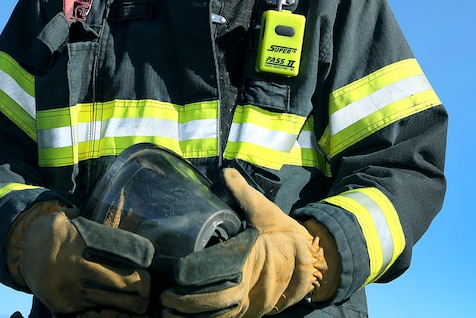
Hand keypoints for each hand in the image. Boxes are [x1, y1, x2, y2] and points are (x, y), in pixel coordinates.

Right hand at [7, 203, 154, 317]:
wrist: (22, 251)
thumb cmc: (53, 233)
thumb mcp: (70, 220)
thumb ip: (93, 226)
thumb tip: (120, 220)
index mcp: (81, 247)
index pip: (119, 261)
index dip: (139, 269)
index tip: (148, 270)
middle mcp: (77, 271)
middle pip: (120, 284)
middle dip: (140, 288)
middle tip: (147, 289)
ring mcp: (71, 292)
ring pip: (110, 304)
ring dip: (128, 305)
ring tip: (139, 303)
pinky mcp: (65, 308)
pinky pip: (94, 315)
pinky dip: (108, 314)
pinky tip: (117, 311)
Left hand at [160, 169, 326, 317]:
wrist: (309, 260)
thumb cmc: (283, 233)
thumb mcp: (265, 209)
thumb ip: (243, 192)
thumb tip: (226, 173)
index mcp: (250, 259)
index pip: (220, 270)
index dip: (197, 274)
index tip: (177, 274)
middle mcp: (249, 285)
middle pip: (214, 301)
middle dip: (187, 302)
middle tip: (166, 297)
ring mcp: (250, 302)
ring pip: (218, 316)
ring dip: (192, 317)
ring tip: (170, 312)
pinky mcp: (250, 310)